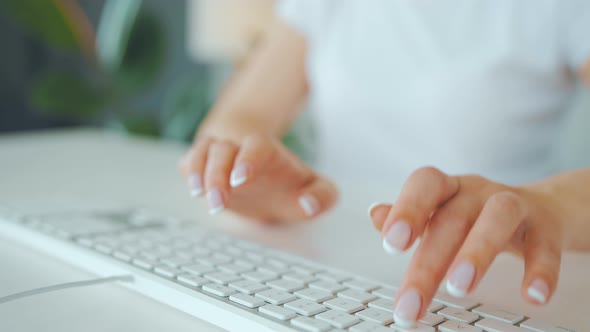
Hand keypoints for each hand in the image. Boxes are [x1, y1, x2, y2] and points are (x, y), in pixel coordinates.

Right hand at [179, 134, 337, 221]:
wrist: (267, 180)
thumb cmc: (291, 186)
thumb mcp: (317, 190)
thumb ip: (323, 196)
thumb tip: (308, 204)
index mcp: (269, 152)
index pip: (256, 146)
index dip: (248, 159)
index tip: (241, 179)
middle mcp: (241, 149)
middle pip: (223, 149)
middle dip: (217, 174)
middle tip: (217, 202)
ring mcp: (220, 156)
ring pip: (203, 151)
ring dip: (199, 172)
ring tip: (198, 194)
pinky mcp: (204, 167)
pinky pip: (190, 161)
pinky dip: (189, 172)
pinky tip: (193, 188)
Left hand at [369, 167, 562, 326]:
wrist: (541, 209)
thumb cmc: (476, 215)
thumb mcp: (441, 211)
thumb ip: (410, 216)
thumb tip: (375, 214)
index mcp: (448, 188)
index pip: (425, 184)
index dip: (407, 209)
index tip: (391, 244)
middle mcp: (478, 191)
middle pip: (452, 218)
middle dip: (429, 261)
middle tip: (412, 301)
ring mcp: (515, 204)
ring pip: (498, 218)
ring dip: (477, 252)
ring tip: (459, 288)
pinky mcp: (546, 226)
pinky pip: (545, 245)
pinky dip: (540, 270)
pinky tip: (532, 296)